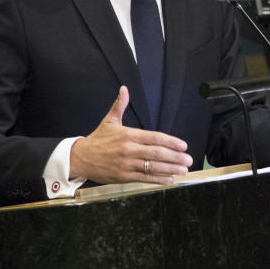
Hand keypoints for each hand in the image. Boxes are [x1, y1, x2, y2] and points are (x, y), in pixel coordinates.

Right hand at [69, 86, 192, 184]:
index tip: (183, 145)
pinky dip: (158, 179)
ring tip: (184, 169)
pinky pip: (144, 178)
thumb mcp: (109, 121)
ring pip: (152, 167)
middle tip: (188, 159)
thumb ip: (119, 105)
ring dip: (170, 169)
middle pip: (156, 153)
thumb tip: (124, 89)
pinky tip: (170, 179)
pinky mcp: (123, 177)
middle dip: (175, 157)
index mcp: (128, 135)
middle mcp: (129, 150)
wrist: (80, 158)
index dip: (170, 142)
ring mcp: (126, 164)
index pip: (154, 137)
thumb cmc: (98, 139)